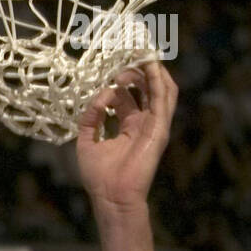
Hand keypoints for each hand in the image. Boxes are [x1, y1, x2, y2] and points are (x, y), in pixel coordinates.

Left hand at [76, 61, 177, 218]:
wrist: (112, 198)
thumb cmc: (100, 177)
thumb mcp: (86, 141)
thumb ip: (90, 117)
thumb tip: (101, 94)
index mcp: (129, 125)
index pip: (128, 94)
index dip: (118, 79)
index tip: (107, 66)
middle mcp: (144, 122)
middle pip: (146, 87)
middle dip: (137, 68)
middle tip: (123, 55)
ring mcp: (154, 124)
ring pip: (160, 88)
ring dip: (151, 69)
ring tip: (139, 52)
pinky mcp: (160, 128)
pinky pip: (163, 98)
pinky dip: (158, 79)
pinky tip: (150, 64)